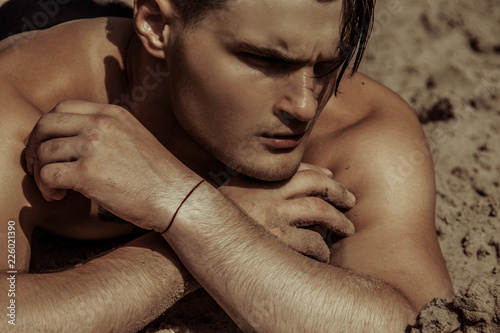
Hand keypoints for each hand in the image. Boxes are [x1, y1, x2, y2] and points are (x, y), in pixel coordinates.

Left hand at [24, 100, 198, 231]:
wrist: (175, 196)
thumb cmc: (157, 175)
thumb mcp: (134, 137)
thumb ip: (107, 130)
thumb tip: (75, 139)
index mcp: (112, 113)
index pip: (63, 107)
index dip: (48, 127)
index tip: (49, 145)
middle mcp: (101, 124)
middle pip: (45, 124)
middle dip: (34, 146)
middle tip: (39, 165)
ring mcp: (94, 147)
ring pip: (44, 151)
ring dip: (40, 172)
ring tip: (53, 187)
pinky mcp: (88, 173)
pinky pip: (48, 175)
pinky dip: (46, 187)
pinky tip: (59, 196)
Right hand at [218, 164, 355, 262]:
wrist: (192, 237)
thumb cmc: (206, 220)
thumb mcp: (224, 193)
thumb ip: (245, 185)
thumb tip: (266, 186)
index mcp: (257, 179)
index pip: (297, 169)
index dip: (319, 174)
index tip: (331, 179)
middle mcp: (268, 193)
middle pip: (315, 185)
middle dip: (338, 192)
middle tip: (350, 201)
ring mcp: (273, 217)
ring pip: (319, 212)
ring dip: (338, 221)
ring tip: (348, 229)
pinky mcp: (276, 242)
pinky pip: (311, 243)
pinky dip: (322, 248)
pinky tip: (325, 254)